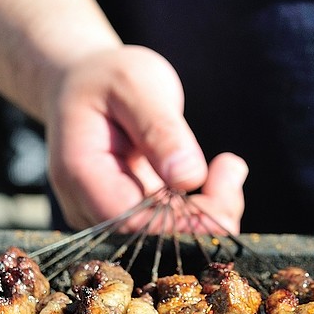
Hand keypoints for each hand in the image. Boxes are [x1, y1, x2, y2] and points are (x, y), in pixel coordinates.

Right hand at [44, 45, 247, 233]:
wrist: (85, 81)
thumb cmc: (107, 76)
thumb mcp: (136, 85)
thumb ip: (160, 130)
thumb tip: (188, 178)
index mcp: (81, 173)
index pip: (132, 222)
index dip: (182, 219)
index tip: (223, 184)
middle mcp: (89, 204)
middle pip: (153, 237)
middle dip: (207, 214)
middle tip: (232, 167)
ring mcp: (110, 213)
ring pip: (169, 237)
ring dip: (212, 210)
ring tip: (229, 166)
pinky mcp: (133, 213)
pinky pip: (174, 225)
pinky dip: (206, 205)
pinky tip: (222, 172)